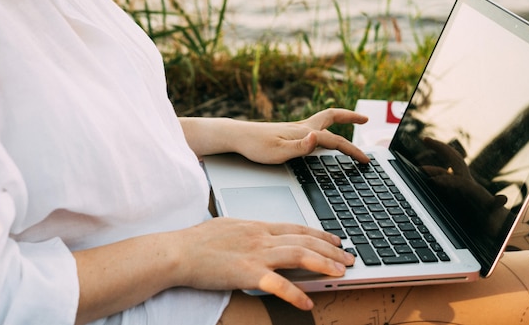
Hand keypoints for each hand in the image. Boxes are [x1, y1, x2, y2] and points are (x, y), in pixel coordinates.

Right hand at [170, 217, 354, 309]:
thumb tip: (262, 234)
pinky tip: (307, 302)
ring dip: (323, 264)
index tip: (335, 239)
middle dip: (330, 249)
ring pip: (299, 255)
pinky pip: (278, 284)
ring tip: (341, 272)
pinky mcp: (247, 273)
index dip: (320, 234)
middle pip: (304, 240)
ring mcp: (256, 254)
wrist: (178, 251)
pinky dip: (295, 293)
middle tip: (349, 257)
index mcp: (258, 226)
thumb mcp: (230, 227)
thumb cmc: (199, 241)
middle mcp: (262, 237)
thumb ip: (250, 231)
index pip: (297, 227)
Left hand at [232, 108, 369, 163]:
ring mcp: (296, 128)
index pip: (335, 141)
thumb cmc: (255, 146)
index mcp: (304, 132)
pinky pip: (315, 126)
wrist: (237, 137)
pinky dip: (326, 127)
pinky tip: (322, 135)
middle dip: (350, 118)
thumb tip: (317, 138)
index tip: (366, 159)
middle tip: (365, 119)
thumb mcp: (278, 152)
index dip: (352, 150)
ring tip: (351, 122)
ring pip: (324, 120)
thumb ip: (300, 147)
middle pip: (332, 117)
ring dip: (340, 119)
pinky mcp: (289, 132)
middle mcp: (302, 127)